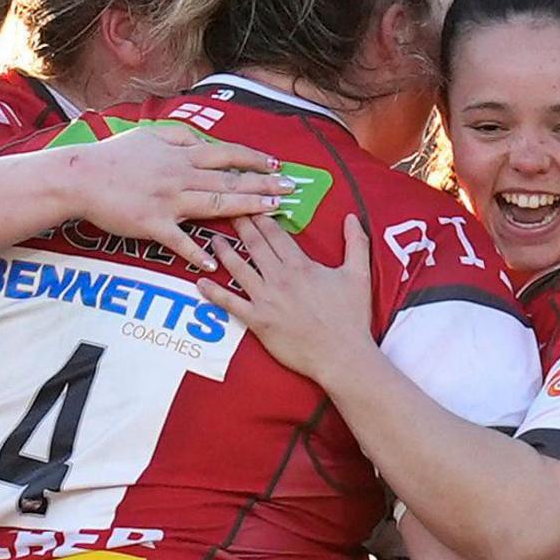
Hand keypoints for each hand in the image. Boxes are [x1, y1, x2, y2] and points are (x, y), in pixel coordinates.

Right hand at [58, 121, 297, 251]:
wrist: (81, 177)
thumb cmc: (114, 157)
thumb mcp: (150, 136)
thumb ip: (180, 137)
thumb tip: (205, 140)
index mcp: (180, 154)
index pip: (226, 154)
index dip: (254, 159)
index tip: (276, 165)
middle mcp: (180, 175)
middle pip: (230, 179)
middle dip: (264, 185)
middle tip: (292, 190)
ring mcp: (167, 200)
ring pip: (215, 204)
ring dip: (247, 209)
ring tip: (273, 213)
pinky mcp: (151, 223)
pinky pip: (178, 240)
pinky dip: (196, 252)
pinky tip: (214, 263)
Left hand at [199, 216, 378, 381]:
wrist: (342, 356)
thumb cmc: (351, 318)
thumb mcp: (359, 275)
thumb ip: (355, 243)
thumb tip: (351, 217)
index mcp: (300, 265)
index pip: (275, 233)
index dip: (260, 216)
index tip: (249, 203)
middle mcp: (279, 278)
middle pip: (253, 244)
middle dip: (239, 225)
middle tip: (225, 210)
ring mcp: (266, 300)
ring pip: (238, 268)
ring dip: (224, 252)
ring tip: (213, 239)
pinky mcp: (258, 321)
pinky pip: (230, 304)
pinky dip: (213, 293)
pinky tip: (201, 282)